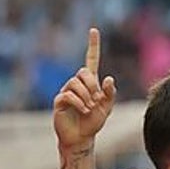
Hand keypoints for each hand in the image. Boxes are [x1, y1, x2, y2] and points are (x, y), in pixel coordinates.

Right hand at [53, 28, 116, 148]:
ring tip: (89, 108)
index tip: (94, 30)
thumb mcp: (106, 108)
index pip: (90, 60)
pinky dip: (79, 103)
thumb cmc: (93, 123)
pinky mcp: (59, 101)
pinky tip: (83, 110)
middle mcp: (76, 84)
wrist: (81, 138)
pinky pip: (69, 95)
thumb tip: (109, 78)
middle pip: (83, 72)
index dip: (93, 46)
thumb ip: (110, 94)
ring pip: (76, 83)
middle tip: (96, 100)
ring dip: (86, 97)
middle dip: (92, 85)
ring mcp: (66, 91)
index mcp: (89, 83)